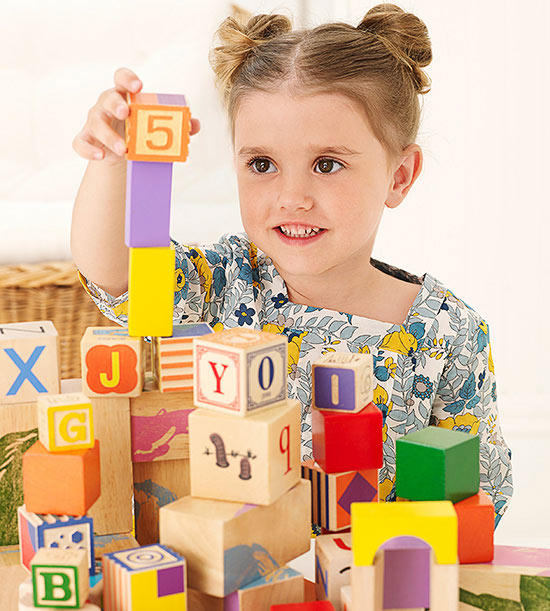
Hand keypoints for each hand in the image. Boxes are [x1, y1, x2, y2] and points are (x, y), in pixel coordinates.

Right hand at [72, 67, 200, 163]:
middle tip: (126, 113)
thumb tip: (195, 124)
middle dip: (115, 104)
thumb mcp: (155, 128)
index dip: (127, 78)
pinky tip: (100, 156)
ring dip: (108, 136)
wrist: (122, 155)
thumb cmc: (139, 133)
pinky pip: (81, 143)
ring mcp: (94, 121)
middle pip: (108, 98)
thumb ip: (175, 125)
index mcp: (125, 96)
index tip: (138, 85)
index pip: (121, 78)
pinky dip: (88, 150)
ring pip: (95, 123)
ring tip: (122, 149)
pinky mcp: (86, 139)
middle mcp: (107, 105)